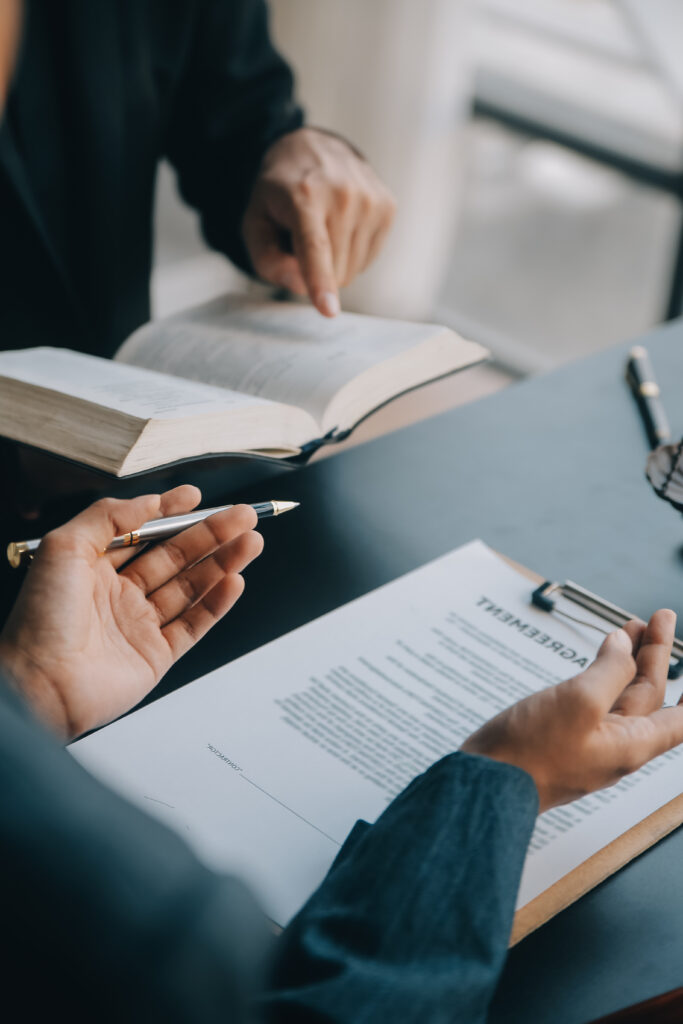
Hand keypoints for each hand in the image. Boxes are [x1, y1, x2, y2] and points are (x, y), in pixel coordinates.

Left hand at [0, 487, 262, 739]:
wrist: (40, 685)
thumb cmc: (39, 621)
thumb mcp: (63, 546)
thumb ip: (107, 516)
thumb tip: (147, 502)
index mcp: (93, 567)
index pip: (141, 533)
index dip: (170, 513)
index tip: (195, 497)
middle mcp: (118, 594)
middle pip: (176, 556)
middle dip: (211, 534)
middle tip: (241, 517)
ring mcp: (139, 625)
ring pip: (191, 587)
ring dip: (223, 563)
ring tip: (250, 543)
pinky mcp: (156, 655)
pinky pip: (194, 624)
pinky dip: (217, 603)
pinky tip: (234, 582)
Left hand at [242, 127, 395, 316]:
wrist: (313, 148)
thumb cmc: (280, 195)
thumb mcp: (255, 223)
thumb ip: (267, 260)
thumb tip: (299, 284)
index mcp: (304, 196)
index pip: (315, 248)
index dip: (321, 281)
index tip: (329, 310)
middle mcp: (343, 195)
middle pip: (336, 271)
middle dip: (317, 272)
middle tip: (303, 239)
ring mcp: (370, 199)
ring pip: (353, 270)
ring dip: (335, 262)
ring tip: (324, 228)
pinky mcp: (388, 207)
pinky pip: (368, 259)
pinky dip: (352, 253)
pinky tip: (342, 227)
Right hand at [461, 611, 682, 812]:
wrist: (486, 783)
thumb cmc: (531, 755)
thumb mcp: (579, 702)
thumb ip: (609, 671)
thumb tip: (623, 647)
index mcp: (631, 744)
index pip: (681, 719)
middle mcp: (615, 745)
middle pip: (649, 696)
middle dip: (654, 655)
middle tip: (658, 619)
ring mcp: (588, 740)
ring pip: (620, 695)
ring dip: (629, 660)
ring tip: (630, 629)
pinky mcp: (564, 735)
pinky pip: (594, 701)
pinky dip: (602, 673)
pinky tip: (598, 659)